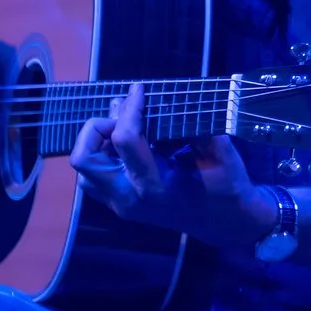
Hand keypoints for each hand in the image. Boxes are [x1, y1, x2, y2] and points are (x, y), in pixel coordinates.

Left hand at [71, 82, 270, 247]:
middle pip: (85, 158)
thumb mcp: (220, 153)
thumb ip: (196, 127)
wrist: (224, 222)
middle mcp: (129, 197)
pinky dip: (102, 154)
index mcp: (154, 186)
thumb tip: (174, 98)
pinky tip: (126, 143)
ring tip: (125, 127)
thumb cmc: (226, 187)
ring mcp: (120, 204)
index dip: (129, 108)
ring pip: (84, 167)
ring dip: (98, 141)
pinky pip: (93, 175)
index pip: (124, 139)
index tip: (139, 89)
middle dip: (100, 127)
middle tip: (126, 115)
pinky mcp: (119, 203)